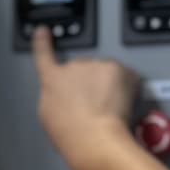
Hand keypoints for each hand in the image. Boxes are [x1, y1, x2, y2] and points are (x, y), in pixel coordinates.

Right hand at [31, 27, 139, 163]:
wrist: (93, 137)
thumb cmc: (70, 133)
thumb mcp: (47, 115)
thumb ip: (54, 96)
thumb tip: (63, 95)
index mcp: (52, 79)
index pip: (43, 55)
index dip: (42, 43)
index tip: (42, 32)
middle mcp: (73, 66)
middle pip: (83, 68)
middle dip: (89, 82)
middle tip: (94, 105)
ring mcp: (97, 65)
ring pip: (105, 72)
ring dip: (108, 84)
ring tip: (108, 109)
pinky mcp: (119, 69)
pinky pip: (127, 76)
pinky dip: (128, 87)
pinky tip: (121, 104)